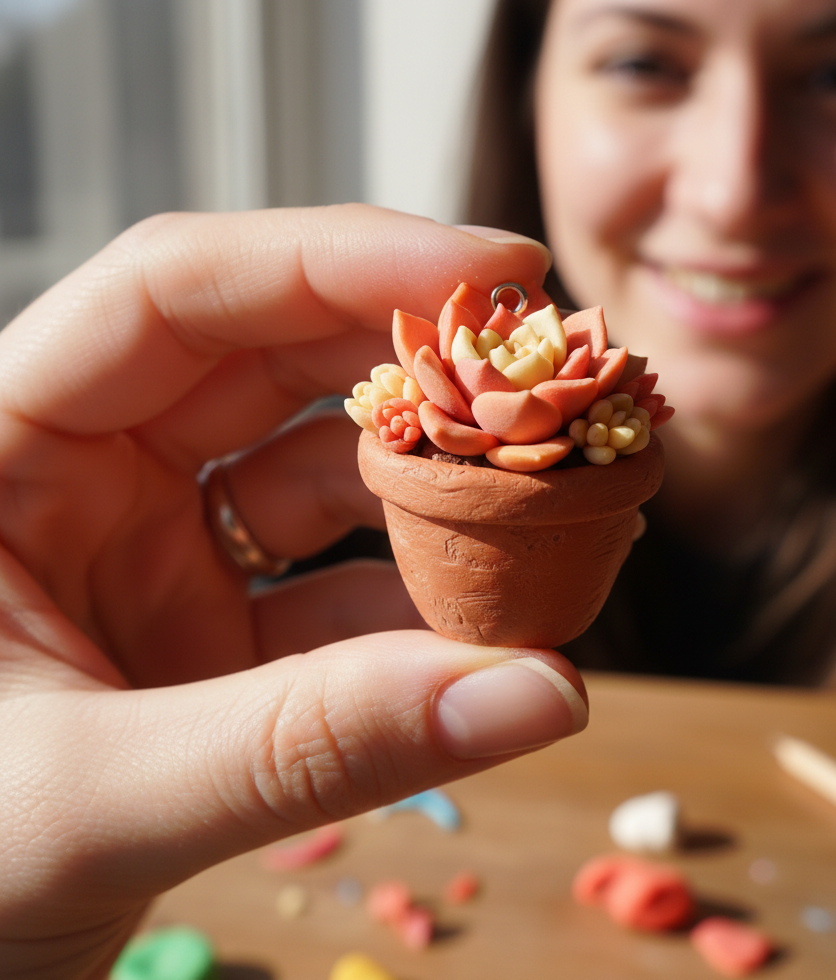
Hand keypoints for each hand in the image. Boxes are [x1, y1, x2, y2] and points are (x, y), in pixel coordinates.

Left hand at [0, 205, 586, 977]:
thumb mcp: (89, 803)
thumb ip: (311, 744)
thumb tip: (536, 691)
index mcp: (1, 447)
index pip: (176, 293)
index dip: (340, 261)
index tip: (492, 273)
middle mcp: (87, 476)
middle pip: (274, 364)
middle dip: (417, 371)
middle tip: (550, 383)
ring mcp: (157, 553)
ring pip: (323, 480)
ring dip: (437, 500)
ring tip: (552, 518)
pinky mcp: (212, 633)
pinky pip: (337, 592)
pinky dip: (420, 609)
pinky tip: (494, 632)